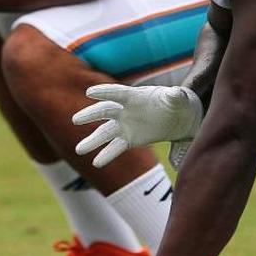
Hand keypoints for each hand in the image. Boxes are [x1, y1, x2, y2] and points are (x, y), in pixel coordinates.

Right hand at [73, 85, 203, 168]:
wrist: (179, 117)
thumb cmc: (176, 103)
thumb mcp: (179, 99)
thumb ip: (176, 96)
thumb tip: (176, 93)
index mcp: (135, 96)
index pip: (117, 93)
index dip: (104, 92)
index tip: (89, 92)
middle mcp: (125, 110)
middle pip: (104, 111)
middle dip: (91, 115)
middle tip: (76, 120)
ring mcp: (125, 125)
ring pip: (105, 132)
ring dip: (92, 141)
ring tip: (79, 150)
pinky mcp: (129, 139)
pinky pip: (115, 147)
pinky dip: (106, 155)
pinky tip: (96, 163)